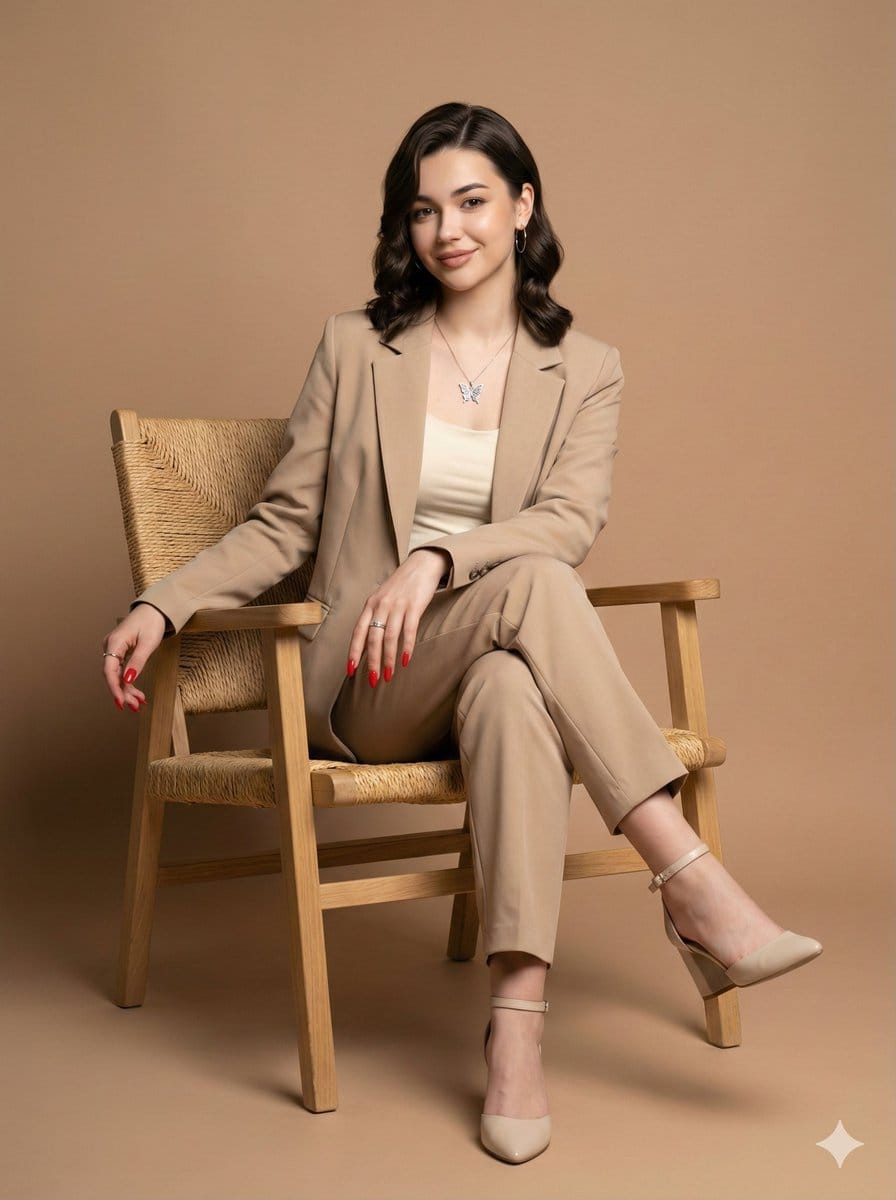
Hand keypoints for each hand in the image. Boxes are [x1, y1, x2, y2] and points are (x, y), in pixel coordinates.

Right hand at [102, 603, 166, 710]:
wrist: (155, 609)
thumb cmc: (152, 622)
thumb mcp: (148, 643)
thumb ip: (138, 662)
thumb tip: (127, 680)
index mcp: (114, 642)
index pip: (109, 670)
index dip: (114, 688)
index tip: (121, 702)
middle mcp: (110, 646)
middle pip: (112, 675)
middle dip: (123, 692)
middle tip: (135, 707)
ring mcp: (114, 649)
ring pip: (117, 675)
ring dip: (127, 690)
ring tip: (138, 703)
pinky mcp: (120, 652)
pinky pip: (121, 670)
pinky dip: (129, 682)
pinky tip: (137, 694)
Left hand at [346, 549, 449, 685]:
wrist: (422, 564)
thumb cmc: (402, 586)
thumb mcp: (382, 598)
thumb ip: (375, 617)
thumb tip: (368, 644)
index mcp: (370, 605)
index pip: (358, 632)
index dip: (354, 652)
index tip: (350, 670)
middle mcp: (381, 605)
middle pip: (372, 638)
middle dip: (372, 662)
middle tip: (373, 680)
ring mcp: (397, 605)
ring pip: (389, 637)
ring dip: (388, 659)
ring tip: (389, 675)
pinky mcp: (414, 605)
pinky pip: (409, 630)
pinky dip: (406, 647)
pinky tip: (405, 660)